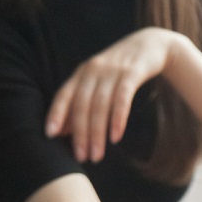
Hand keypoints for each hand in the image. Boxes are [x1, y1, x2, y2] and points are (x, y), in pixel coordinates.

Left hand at [45, 27, 185, 162]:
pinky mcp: (132, 73)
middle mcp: (94, 70)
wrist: (151, 44)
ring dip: (97, 132)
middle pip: (82, 104)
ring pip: (100, 105)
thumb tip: (63, 132)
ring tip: (97, 155)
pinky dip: (117, 119)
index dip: (56, 113)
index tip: (50, 135)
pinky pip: (122, 98)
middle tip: (81, 157)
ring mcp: (113, 70)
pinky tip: (115, 137)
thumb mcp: (98, 83)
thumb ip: (82, 104)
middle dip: (80, 133)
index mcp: (82, 73)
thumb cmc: (120, 71)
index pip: (64, 94)